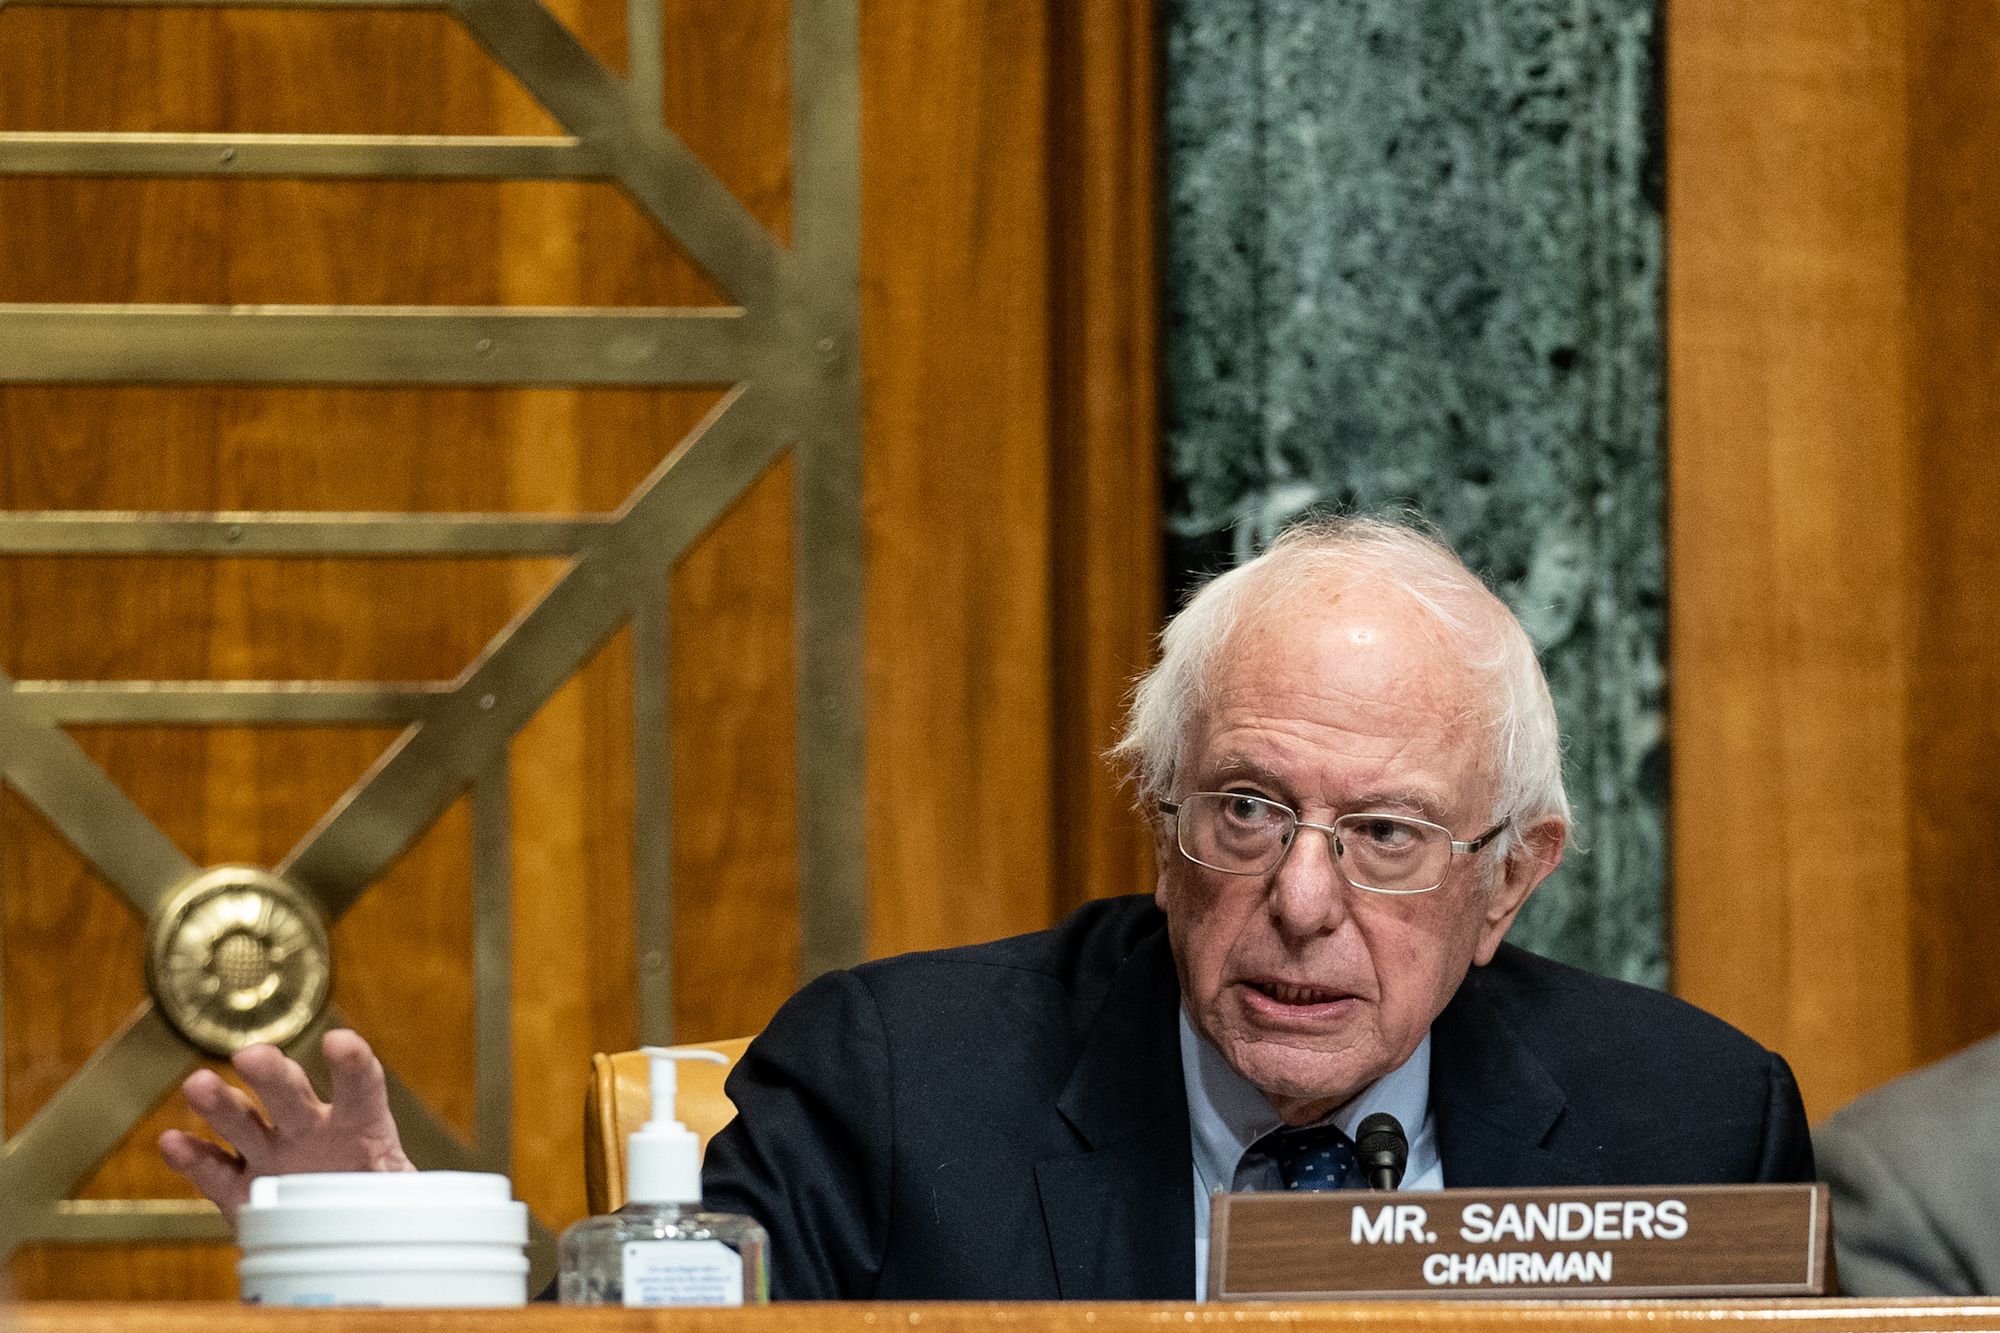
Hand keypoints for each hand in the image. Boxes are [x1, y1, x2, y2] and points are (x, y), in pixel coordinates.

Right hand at [159, 1028, 415, 1224]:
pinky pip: (215, 1171)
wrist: (347, 1229)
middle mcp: (312, 1129)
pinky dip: (192, 1159)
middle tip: (253, 1055)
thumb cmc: (382, 1204)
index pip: (361, 1086)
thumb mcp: (408, 1202)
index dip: (352, 1064)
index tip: (340, 1043)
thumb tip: (432, 1207)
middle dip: (272, 1075)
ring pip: (244, 1122)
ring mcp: (274, 1154)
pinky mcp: (243, 1188)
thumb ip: (410, 1198)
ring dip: (220, 1104)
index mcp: (361, 1125)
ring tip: (197, 1084)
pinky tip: (173, 1142)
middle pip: (291, 1094)